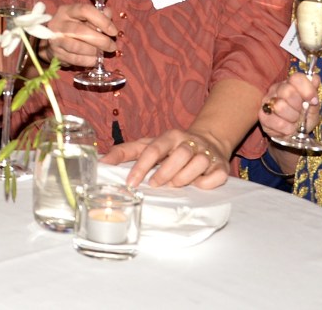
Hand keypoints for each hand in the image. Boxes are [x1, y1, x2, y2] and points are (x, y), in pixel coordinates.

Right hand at [43, 3, 116, 67]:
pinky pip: (74, 59)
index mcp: (67, 10)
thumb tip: (108, 13)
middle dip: (100, 40)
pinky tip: (95, 60)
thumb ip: (98, 15)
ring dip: (93, 51)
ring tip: (102, 53)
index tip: (113, 32)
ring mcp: (55, 39)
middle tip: (112, 46)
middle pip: (80, 31)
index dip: (102, 21)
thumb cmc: (74, 26)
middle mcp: (58, 23)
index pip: (85, 10)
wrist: (54, 40)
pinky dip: (88, 61)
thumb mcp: (84, 17)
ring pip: (76, 47)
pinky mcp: (56, 54)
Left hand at [101, 129, 229, 188]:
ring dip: (184, 177)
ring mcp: (206, 154)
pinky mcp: (221, 166)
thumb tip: (101, 163)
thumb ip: (124, 152)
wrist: (208, 141)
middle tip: (154, 185)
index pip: (153, 149)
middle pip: (178, 155)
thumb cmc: (170, 147)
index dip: (141, 166)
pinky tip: (198, 186)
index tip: (131, 182)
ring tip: (174, 185)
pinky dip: (207, 183)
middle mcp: (189, 142)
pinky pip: (216, 175)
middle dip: (164, 172)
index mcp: (169, 136)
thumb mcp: (147, 145)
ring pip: (198, 163)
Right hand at [257, 73, 320, 138]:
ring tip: (294, 121)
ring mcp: (267, 102)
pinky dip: (287, 128)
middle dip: (299, 106)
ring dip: (293, 118)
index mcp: (290, 84)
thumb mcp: (314, 107)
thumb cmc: (304, 118)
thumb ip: (314, 93)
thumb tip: (315, 78)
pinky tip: (289, 128)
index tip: (313, 101)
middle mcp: (276, 89)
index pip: (297, 78)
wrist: (295, 134)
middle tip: (301, 112)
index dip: (308, 90)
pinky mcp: (262, 116)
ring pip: (280, 107)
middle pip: (287, 91)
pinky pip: (277, 122)